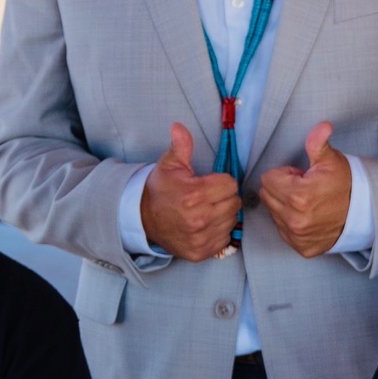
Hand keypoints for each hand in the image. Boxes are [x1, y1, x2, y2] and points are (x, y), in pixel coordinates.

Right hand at [140, 123, 242, 261]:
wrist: (143, 219)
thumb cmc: (160, 190)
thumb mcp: (169, 165)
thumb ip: (181, 146)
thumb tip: (179, 126)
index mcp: (193, 195)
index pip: (230, 184)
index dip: (222, 182)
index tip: (209, 183)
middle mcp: (199, 218)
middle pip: (234, 203)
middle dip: (224, 198)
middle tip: (208, 197)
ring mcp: (200, 238)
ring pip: (231, 221)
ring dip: (223, 215)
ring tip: (206, 210)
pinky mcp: (200, 252)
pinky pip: (224, 239)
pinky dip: (218, 232)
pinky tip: (204, 225)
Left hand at [256, 122, 353, 257]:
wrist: (364, 213)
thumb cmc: (345, 183)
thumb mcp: (331, 160)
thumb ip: (318, 143)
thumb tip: (322, 126)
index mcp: (298, 195)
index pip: (268, 178)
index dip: (284, 174)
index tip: (300, 176)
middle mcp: (294, 219)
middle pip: (268, 196)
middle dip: (282, 189)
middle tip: (304, 188)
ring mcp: (298, 236)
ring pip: (274, 214)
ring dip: (285, 206)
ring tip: (307, 202)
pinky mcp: (301, 247)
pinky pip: (284, 232)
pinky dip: (292, 224)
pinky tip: (309, 216)